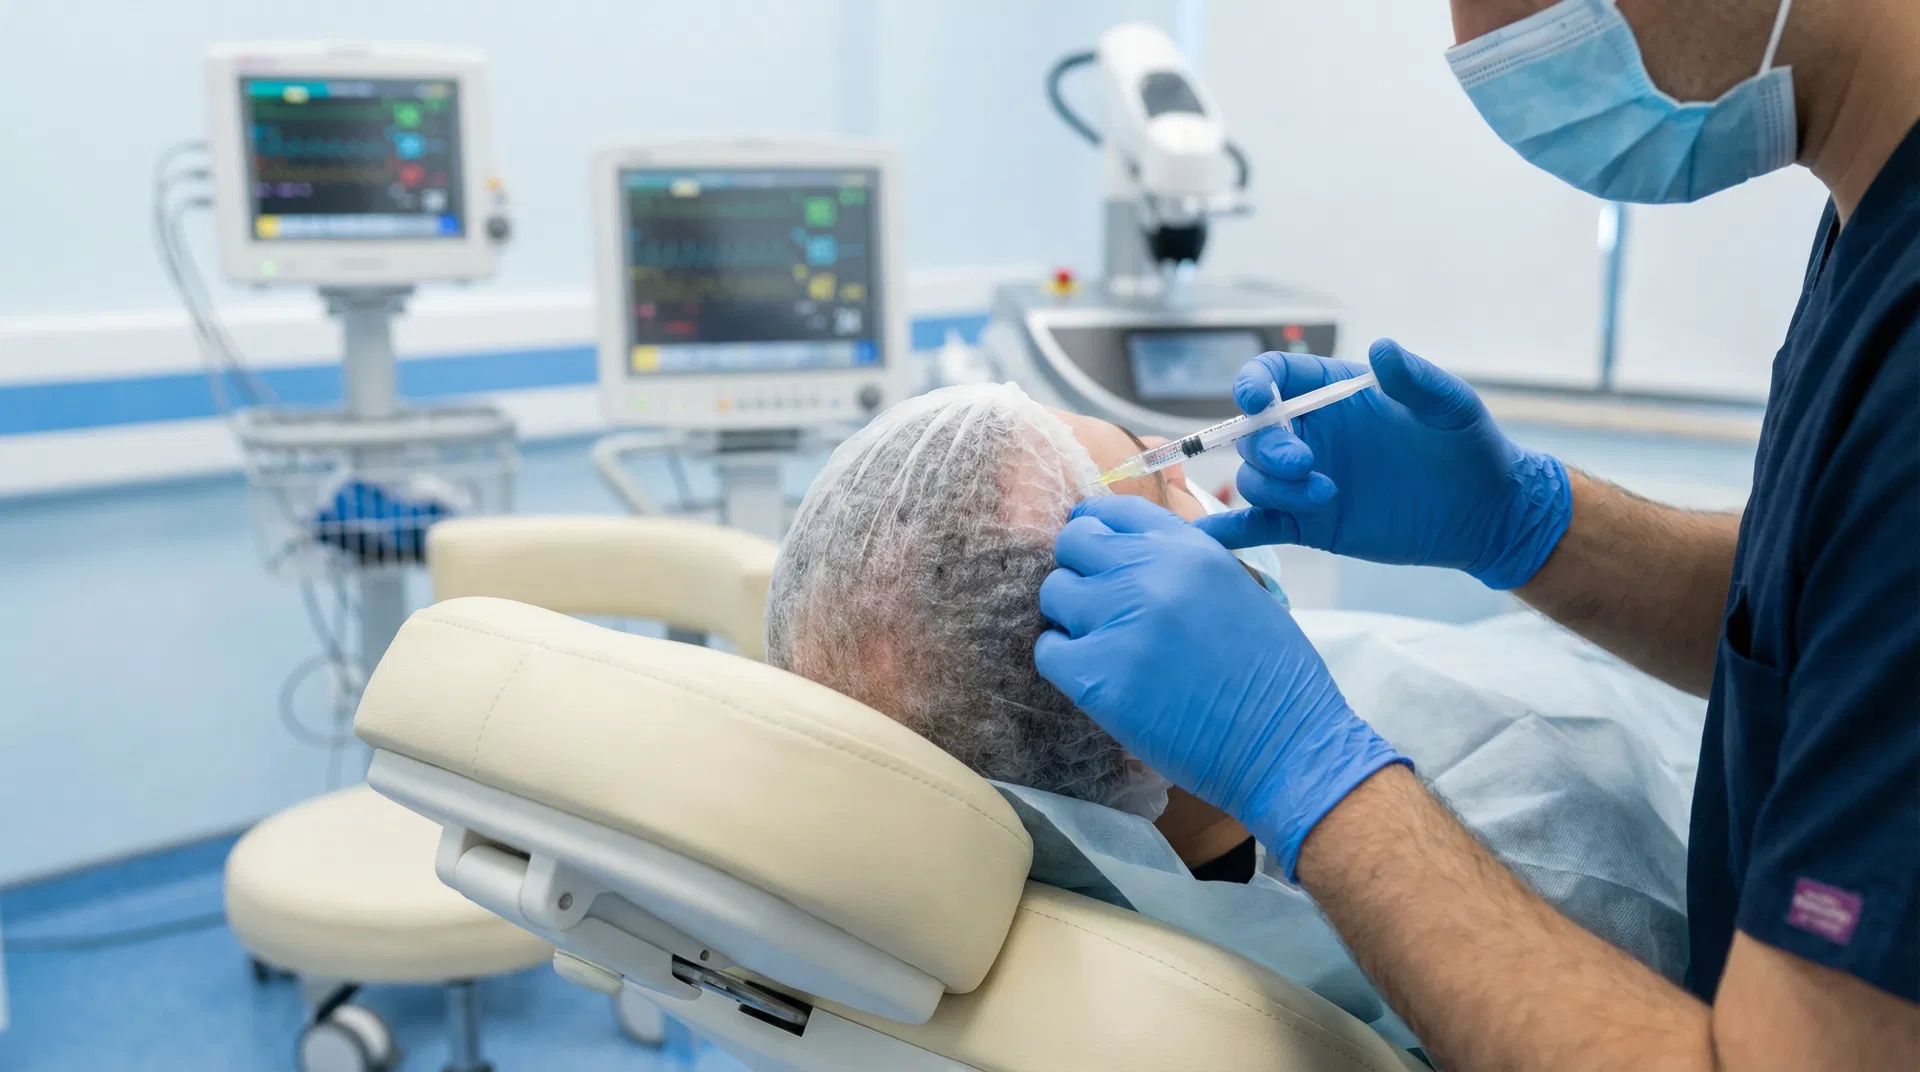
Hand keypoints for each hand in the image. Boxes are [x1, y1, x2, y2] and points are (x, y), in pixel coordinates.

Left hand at [1035, 496, 1407, 876]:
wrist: (1285, 744)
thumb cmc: (1272, 675)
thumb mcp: (1235, 588)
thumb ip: (1180, 564)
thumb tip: (1125, 552)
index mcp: (1187, 548)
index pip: (1111, 509)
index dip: (1097, 530)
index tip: (1097, 553)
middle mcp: (1148, 572)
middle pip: (1073, 543)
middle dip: (1081, 570)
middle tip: (1100, 605)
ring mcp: (1118, 622)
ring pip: (1054, 593)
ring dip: (1071, 617)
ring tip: (1104, 644)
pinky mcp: (1096, 677)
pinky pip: (1048, 651)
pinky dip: (1065, 662)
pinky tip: (1098, 676)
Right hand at [1194, 338, 1571, 589]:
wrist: (1484, 514)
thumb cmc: (1469, 448)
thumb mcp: (1450, 407)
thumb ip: (1416, 379)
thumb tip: (1382, 348)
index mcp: (1332, 395)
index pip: (1273, 377)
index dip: (1253, 384)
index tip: (1258, 402)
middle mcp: (1309, 435)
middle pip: (1253, 434)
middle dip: (1267, 449)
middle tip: (1305, 467)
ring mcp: (1304, 481)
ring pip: (1253, 480)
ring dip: (1274, 489)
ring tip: (1326, 499)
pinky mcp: (1307, 525)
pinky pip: (1256, 525)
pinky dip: (1227, 532)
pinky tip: (1204, 540)